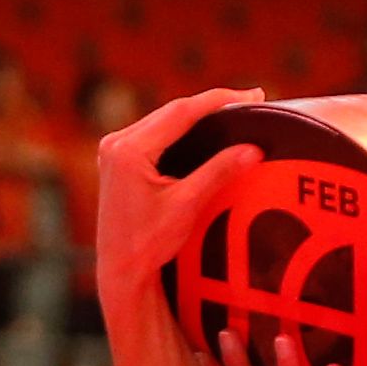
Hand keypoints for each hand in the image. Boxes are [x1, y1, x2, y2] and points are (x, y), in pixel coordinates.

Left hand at [95, 87, 266, 308]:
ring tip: (230, 110)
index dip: (218, 101)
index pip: (181, 112)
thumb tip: (253, 149)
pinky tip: (200, 129)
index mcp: (129, 150)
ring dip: (195, 115)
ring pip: (162, 120)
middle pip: (171, 112)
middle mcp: (116, 142)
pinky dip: (178, 130)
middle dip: (210, 105)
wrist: (121, 270)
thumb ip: (219, 173)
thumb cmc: (148, 244)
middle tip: (248, 99)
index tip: (250, 95)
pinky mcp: (117, 159)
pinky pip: (153, 134)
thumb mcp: (187, 206)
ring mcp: (113, 150)